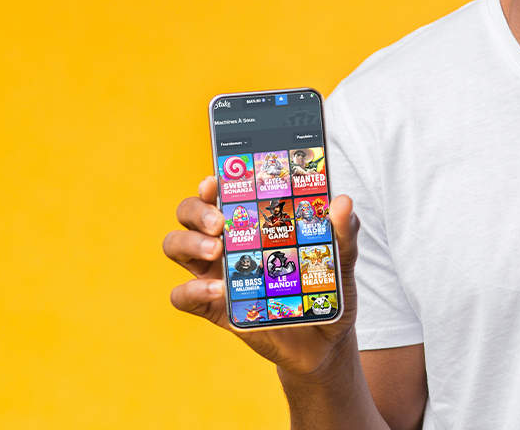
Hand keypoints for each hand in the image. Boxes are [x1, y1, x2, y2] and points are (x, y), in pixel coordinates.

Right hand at [162, 176, 361, 378]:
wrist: (326, 340)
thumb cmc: (327, 289)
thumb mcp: (343, 260)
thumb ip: (344, 231)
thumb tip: (343, 202)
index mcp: (252, 222)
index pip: (221, 192)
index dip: (212, 182)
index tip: (217, 179)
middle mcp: (227, 242)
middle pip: (189, 213)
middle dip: (196, 209)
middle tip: (220, 222)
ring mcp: (216, 273)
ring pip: (175, 246)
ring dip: (188, 242)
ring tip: (217, 250)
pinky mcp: (214, 308)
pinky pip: (182, 296)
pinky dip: (192, 290)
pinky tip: (217, 290)